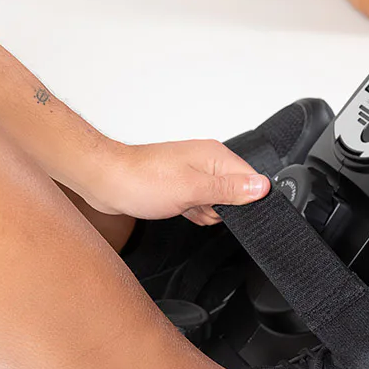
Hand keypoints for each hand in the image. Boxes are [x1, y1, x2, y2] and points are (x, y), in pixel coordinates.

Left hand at [85, 140, 270, 224]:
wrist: (105, 181)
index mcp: (215, 156)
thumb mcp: (193, 189)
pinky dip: (194, 211)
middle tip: (198, 206)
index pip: (251, 180)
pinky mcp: (183, 185)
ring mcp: (194, 173)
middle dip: (221, 209)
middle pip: (236, 194)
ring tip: (184, 206)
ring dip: (205, 212)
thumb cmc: (141, 181)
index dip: (245, 201)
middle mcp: (207, 161)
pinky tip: (179, 210)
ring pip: (219, 202)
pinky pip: (202, 204)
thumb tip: (262, 187)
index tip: (225, 208)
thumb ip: (230, 189)